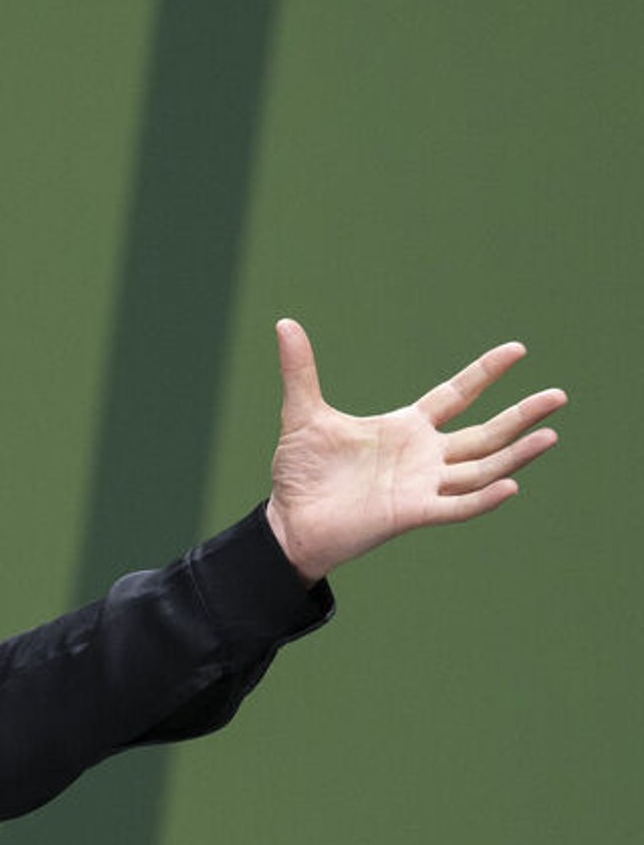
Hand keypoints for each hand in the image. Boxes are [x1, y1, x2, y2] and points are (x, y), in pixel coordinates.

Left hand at [264, 319, 566, 583]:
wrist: (288, 520)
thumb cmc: (301, 472)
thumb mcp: (302, 414)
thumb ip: (300, 370)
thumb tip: (285, 323)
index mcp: (405, 429)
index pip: (456, 395)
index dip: (485, 373)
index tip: (517, 349)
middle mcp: (423, 456)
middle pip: (484, 433)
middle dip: (520, 415)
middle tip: (558, 396)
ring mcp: (422, 486)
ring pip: (481, 468)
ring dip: (515, 455)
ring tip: (550, 436)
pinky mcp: (412, 514)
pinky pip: (456, 507)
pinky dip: (482, 499)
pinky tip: (510, 486)